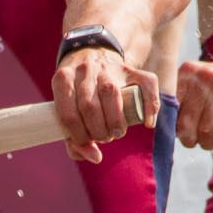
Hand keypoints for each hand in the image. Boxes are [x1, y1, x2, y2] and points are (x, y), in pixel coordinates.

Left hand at [52, 49, 159, 163]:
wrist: (92, 55)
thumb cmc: (76, 93)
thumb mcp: (67, 110)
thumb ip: (73, 139)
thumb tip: (95, 157)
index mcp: (62, 79)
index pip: (68, 114)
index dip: (78, 136)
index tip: (88, 142)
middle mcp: (84, 69)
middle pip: (89, 106)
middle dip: (98, 131)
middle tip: (104, 138)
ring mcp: (108, 67)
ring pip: (111, 93)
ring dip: (116, 122)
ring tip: (116, 133)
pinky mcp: (131, 69)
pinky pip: (146, 84)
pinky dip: (150, 106)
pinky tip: (147, 123)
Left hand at [177, 56, 212, 151]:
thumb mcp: (203, 83)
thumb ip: (183, 99)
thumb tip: (162, 128)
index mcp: (188, 71)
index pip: (169, 107)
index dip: (172, 126)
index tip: (179, 134)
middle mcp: (204, 76)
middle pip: (185, 122)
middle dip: (189, 139)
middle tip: (195, 143)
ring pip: (205, 129)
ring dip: (207, 143)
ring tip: (212, 143)